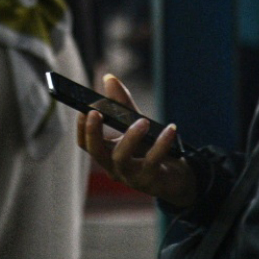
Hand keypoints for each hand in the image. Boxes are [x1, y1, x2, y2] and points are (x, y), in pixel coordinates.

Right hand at [75, 74, 196, 208]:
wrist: (176, 177)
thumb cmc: (151, 149)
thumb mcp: (136, 124)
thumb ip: (122, 104)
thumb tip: (108, 78)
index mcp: (107, 153)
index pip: (86, 143)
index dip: (82, 127)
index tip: (84, 109)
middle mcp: (113, 167)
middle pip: (96, 152)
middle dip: (93, 132)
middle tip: (95, 112)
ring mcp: (130, 176)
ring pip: (121, 157)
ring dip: (130, 137)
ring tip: (144, 121)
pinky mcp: (149, 180)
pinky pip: (152, 161)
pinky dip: (161, 144)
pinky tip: (170, 129)